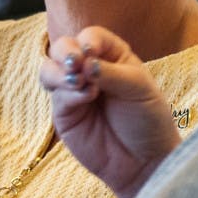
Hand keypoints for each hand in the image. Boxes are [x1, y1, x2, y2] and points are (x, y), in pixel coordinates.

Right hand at [39, 26, 179, 197]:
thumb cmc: (148, 119)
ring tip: (77, 81)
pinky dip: (67, 92)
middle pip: (64, 47)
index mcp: (112, 56)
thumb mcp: (139, 88)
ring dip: (59, 70)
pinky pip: (56, 95)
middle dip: (66, 51)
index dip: (89, 39)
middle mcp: (89, 69)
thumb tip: (84, 61)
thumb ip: (110, 72)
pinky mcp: (64, 113)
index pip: (92, 36)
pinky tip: (86, 97)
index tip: (92, 51)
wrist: (144, 161)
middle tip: (76, 63)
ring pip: (50, 68)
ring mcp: (74, 90)